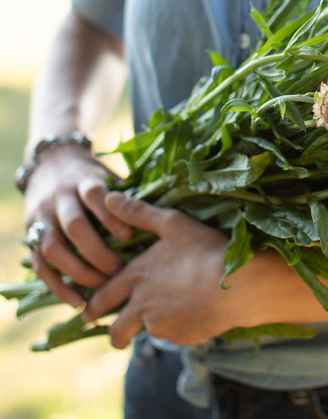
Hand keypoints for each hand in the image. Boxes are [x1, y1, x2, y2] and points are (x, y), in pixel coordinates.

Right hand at [24, 148, 131, 306]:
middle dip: (97, 251)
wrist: (51, 163)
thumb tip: (161, 213)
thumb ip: (128, 194)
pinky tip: (77, 301)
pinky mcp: (29, 235)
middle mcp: (60, 198)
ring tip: (102, 286)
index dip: (112, 216)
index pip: (96, 196)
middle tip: (120, 269)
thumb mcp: (109, 176)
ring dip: (78, 271)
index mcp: (84, 180)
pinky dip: (57, 286)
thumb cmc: (92, 176)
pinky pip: (39, 266)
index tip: (130, 236)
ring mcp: (41, 217)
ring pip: (53, 247)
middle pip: (75, 225)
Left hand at [82, 193, 249, 348]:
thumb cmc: (205, 249)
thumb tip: (109, 197)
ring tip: (173, 312)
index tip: (87, 315)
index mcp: (137, 277)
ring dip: (155, 325)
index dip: (93, 307)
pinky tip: (197, 312)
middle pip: (118, 330)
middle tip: (117, 337)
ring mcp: (163, 326)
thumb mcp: (172, 223)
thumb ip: (139, 212)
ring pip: (150, 331)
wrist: (238, 286)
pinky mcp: (183, 338)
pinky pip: (176, 334)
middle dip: (115, 335)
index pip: (104, 297)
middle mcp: (143, 306)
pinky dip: (180, 327)